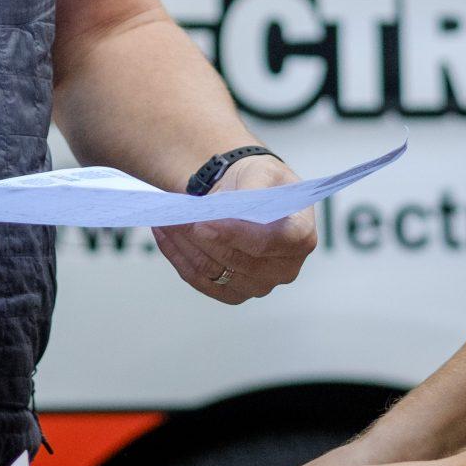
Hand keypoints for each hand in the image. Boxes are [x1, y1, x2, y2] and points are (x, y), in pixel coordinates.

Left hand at [154, 156, 315, 303]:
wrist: (249, 196)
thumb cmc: (260, 182)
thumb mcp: (263, 171)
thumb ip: (254, 188)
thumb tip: (233, 209)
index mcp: (301, 236)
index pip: (269, 242)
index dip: (235, 234)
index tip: (203, 222)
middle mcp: (286, 268)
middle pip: (236, 259)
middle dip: (200, 236)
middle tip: (173, 215)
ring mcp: (260, 286)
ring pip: (213, 270)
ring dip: (183, 244)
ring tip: (165, 219)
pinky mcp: (234, 294)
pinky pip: (200, 280)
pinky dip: (178, 256)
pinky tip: (165, 233)